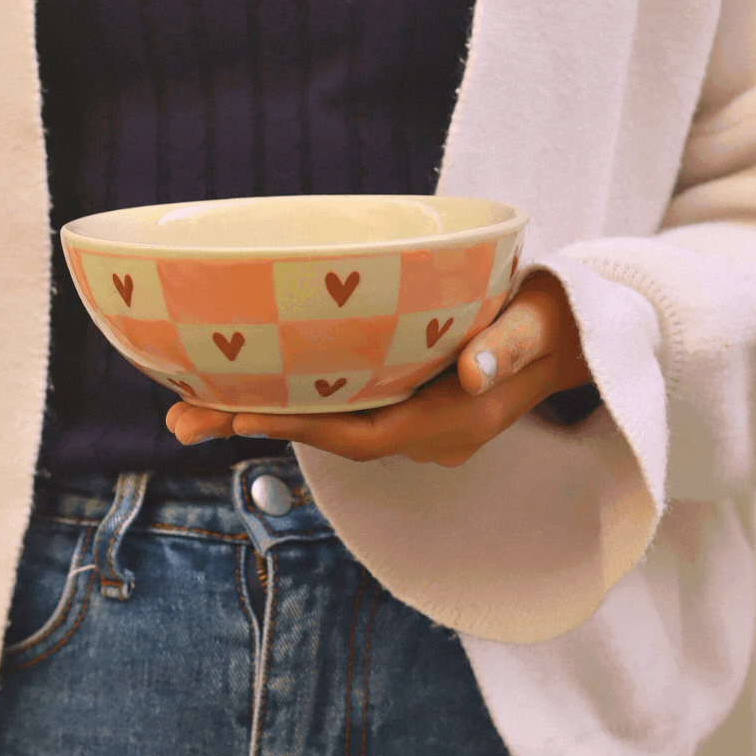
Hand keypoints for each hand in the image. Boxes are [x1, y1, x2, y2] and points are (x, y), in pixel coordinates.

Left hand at [165, 271, 593, 464]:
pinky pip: (342, 413)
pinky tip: (245, 388)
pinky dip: (294, 404)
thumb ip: (507, 346)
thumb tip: (472, 370)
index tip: (238, 414)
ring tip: (187, 411)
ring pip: (329, 429)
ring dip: (262, 420)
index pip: (363, 433)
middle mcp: (426, 437)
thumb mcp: (540, 323)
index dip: (300, 427)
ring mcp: (415, 427)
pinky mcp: (406, 409)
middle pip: (328, 439)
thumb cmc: (557, 316)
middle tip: (177, 422)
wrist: (578, 336)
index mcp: (453, 422)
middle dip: (255, 429)